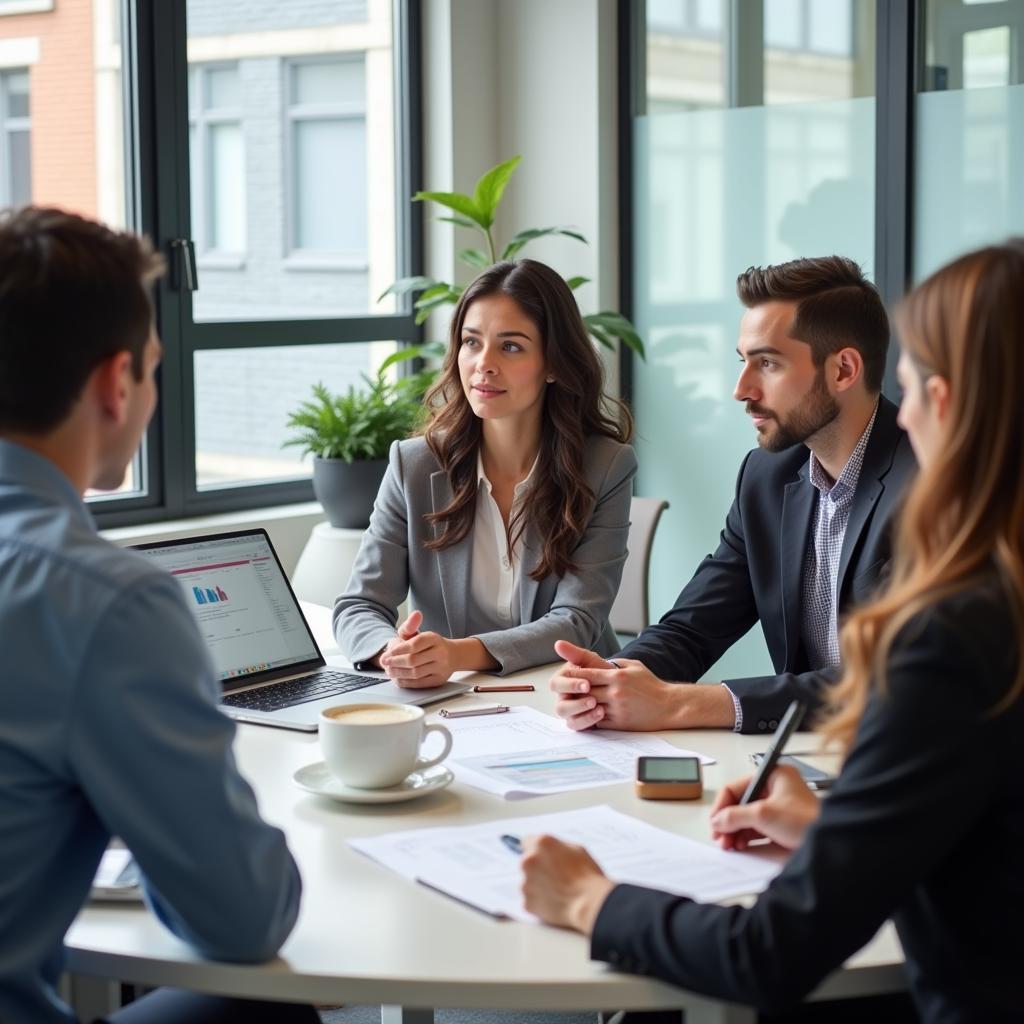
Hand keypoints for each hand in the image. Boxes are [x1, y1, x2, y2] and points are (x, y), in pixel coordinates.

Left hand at [378, 611, 454, 687]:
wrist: (450, 655)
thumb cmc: (428, 645)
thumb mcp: (418, 632)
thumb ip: (411, 625)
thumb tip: (416, 614)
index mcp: (434, 638)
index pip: (414, 644)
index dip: (398, 650)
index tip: (387, 653)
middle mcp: (440, 653)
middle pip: (413, 660)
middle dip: (395, 662)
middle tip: (385, 663)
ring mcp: (441, 667)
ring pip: (415, 673)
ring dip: (398, 673)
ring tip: (389, 670)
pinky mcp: (439, 680)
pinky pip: (419, 684)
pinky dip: (406, 682)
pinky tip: (397, 678)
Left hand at [520, 834, 614, 933]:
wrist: (588, 903)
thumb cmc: (587, 876)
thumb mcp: (576, 849)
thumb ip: (557, 847)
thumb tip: (551, 850)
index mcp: (541, 843)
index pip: (527, 841)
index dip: (538, 850)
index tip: (543, 856)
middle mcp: (529, 861)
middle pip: (527, 862)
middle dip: (538, 867)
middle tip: (555, 875)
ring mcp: (526, 883)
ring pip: (528, 881)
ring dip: (538, 885)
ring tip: (557, 890)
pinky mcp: (527, 902)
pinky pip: (530, 899)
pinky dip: (539, 901)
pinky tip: (554, 901)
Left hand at [549, 641, 735, 731]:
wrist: (669, 705)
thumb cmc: (650, 684)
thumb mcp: (633, 665)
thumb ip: (612, 662)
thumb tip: (593, 658)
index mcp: (617, 675)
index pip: (587, 672)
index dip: (573, 673)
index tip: (563, 672)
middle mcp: (615, 691)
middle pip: (584, 690)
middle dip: (572, 690)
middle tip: (562, 689)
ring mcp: (617, 708)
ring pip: (588, 706)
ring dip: (578, 705)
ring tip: (569, 702)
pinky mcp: (619, 723)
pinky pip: (597, 721)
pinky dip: (588, 717)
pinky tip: (584, 714)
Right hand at [709, 764, 820, 852]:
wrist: (831, 844)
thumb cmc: (808, 821)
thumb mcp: (764, 814)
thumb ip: (735, 816)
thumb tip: (718, 820)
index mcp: (773, 775)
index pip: (736, 786)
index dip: (722, 805)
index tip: (715, 821)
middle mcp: (775, 788)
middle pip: (740, 802)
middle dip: (728, 821)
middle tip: (720, 836)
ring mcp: (779, 806)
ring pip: (748, 816)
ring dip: (735, 830)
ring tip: (729, 843)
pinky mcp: (782, 823)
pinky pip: (757, 826)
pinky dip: (747, 836)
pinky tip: (741, 845)